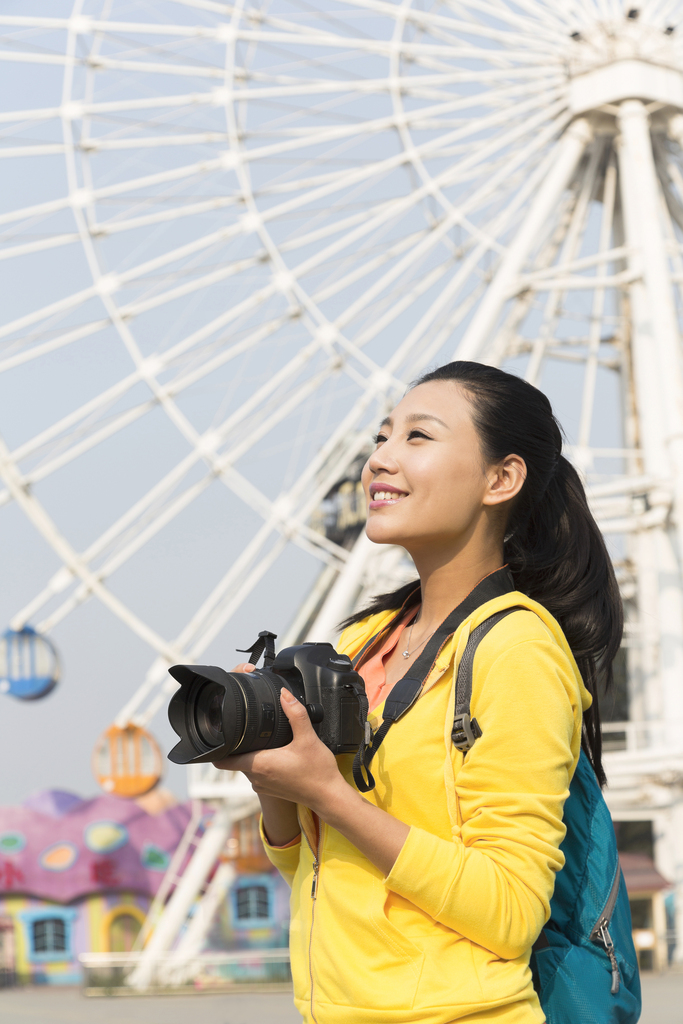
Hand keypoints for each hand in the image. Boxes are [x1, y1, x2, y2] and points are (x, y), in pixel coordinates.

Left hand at [213, 684, 346, 814]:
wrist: (329, 797)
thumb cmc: (318, 773)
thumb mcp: (308, 738)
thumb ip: (295, 714)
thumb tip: (284, 695)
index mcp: (259, 764)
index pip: (223, 761)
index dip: (217, 748)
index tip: (219, 734)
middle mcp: (256, 777)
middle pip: (234, 759)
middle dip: (237, 744)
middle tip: (244, 729)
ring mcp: (262, 785)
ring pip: (246, 766)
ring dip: (250, 753)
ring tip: (261, 739)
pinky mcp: (270, 789)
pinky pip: (257, 773)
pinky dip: (260, 762)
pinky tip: (274, 753)